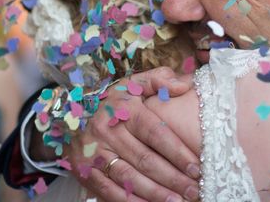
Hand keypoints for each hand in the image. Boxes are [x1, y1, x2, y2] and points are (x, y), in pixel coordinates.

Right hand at [66, 67, 200, 201]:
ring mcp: (94, 152)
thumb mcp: (134, 83)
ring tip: (179, 201)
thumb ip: (159, 80)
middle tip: (194, 190)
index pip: (155, 132)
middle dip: (173, 178)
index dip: (177, 151)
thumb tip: (183, 86)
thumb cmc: (116, 101)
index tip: (196, 167)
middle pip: (145, 159)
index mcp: (124, 108)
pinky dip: (132, 201)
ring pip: (130, 178)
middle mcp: (108, 131)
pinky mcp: (85, 170)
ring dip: (156, 194)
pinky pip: (110, 191)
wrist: (73, 113)